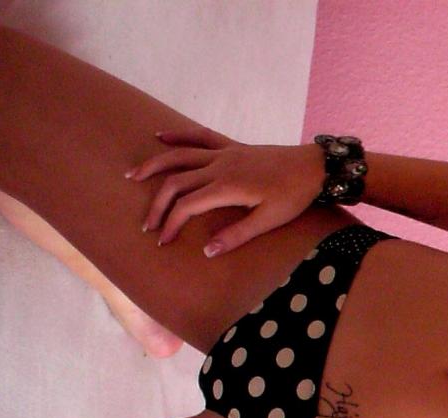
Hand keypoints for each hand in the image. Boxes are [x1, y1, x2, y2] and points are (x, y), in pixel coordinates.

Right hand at [126, 126, 326, 256]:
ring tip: (133, 175)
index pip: (187, 206)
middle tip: (146, 224)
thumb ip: (237, 235)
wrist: (314, 167)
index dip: (171, 224)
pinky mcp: (232, 146)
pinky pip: (200, 136)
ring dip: (155, 165)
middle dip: (157, 204)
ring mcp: (225, 153)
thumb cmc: (294, 196)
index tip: (163, 241)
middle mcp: (220, 166)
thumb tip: (208, 250)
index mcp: (228, 187)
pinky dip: (179, 136)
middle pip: (176, 182)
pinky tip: (160, 136)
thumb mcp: (269, 220)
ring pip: (180, 156)